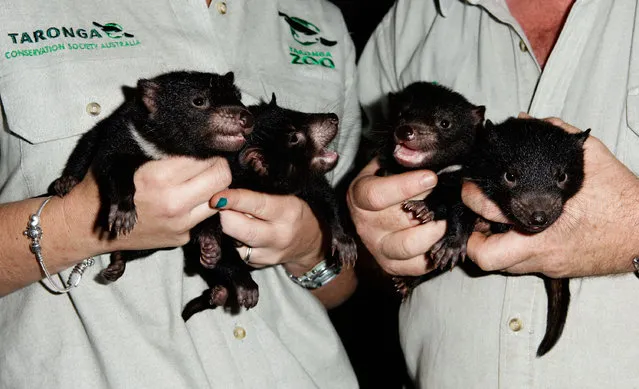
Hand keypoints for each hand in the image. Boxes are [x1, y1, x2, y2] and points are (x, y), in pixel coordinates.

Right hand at [64, 156, 231, 252]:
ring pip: (220, 199)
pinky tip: (184, 202)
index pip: (205, 157)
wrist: (86, 226)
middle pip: (222, 177)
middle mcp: (173, 202)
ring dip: (213, 189)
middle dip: (217, 167)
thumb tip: (179, 120)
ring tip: (197, 182)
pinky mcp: (181, 238)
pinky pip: (204, 218)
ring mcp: (180, 224)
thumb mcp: (122, 154)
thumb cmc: (103, 186)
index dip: (206, 149)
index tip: (201, 148)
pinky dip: (199, 208)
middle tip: (208, 163)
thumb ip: (155, 142)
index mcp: (158, 176)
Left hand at [210, 189, 323, 275]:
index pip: (256, 205)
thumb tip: (229, 188)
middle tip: (217, 205)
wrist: (310, 243)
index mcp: (287, 212)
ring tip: (232, 217)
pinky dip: (233, 240)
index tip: (216, 196)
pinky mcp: (258, 265)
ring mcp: (268, 254)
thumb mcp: (286, 196)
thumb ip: (261, 194)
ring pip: (234, 242)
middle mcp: (278, 236)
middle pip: (240, 228)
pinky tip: (240, 232)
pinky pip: (237, 251)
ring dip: (227, 228)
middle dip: (223, 216)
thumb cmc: (295, 212)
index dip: (233, 200)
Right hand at [346, 158, 444, 275]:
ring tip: (446, 220)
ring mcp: (377, 247)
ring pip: (408, 246)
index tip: (431, 177)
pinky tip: (443, 238)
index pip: (377, 195)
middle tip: (447, 200)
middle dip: (427, 209)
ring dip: (433, 233)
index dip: (405, 186)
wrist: (370, 215)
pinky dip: (434, 254)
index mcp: (359, 196)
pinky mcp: (391, 265)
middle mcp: (364, 225)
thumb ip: (401, 159)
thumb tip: (422, 151)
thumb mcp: (385, 165)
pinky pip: (417, 265)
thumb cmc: (384, 183)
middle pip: (398, 221)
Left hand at [463, 117, 638, 277]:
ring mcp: (547, 264)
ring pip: (502, 266)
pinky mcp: (557, 271)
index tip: (471, 193)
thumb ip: (558, 135)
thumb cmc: (621, 199)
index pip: (487, 222)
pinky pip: (523, 265)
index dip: (471, 206)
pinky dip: (514, 251)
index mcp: (541, 220)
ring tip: (493, 223)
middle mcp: (539, 249)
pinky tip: (520, 230)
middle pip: (485, 257)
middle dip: (473, 237)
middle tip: (474, 217)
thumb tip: (529, 122)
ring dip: (493, 245)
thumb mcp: (589, 157)